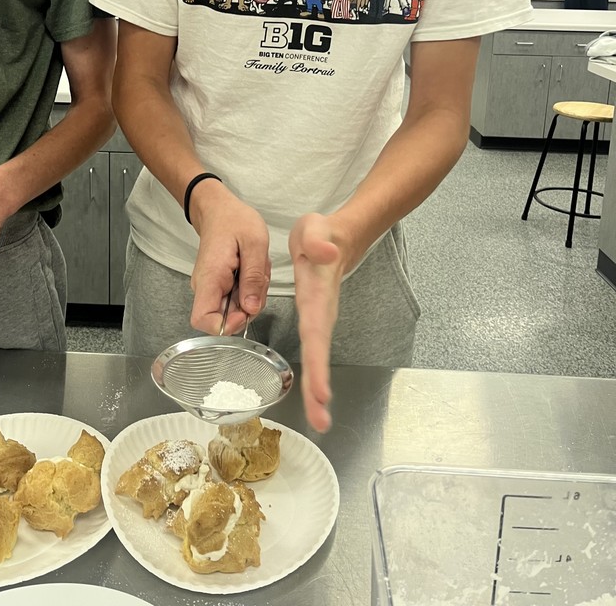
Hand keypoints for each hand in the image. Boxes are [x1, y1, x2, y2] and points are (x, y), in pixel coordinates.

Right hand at [188, 183, 270, 336]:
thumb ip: (253, 278)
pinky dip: (250, 288)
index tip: (247, 308)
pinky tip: (252, 269)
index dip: (227, 324)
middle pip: (225, 318)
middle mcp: (206, 287)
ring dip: (253, 294)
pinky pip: (237, 298)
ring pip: (235, 309)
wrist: (219, 209)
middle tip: (259, 278)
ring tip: (256, 268)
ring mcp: (212, 287)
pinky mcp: (219, 285)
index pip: (203, 321)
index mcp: (210, 278)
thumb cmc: (234, 220)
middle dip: (249, 305)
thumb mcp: (254, 244)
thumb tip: (251, 309)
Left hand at [289, 213, 347, 433]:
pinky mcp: (314, 321)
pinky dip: (314, 376)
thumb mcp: (315, 227)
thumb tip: (325, 251)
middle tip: (321, 420)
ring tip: (319, 419)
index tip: (321, 392)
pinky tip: (314, 398)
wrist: (335, 238)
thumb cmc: (320, 235)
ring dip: (318, 389)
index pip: (316, 331)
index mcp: (316, 295)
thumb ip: (318, 238)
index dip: (318, 362)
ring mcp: (318, 319)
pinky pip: (313, 352)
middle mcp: (320, 312)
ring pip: (318, 358)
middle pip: (320, 353)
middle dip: (319, 387)